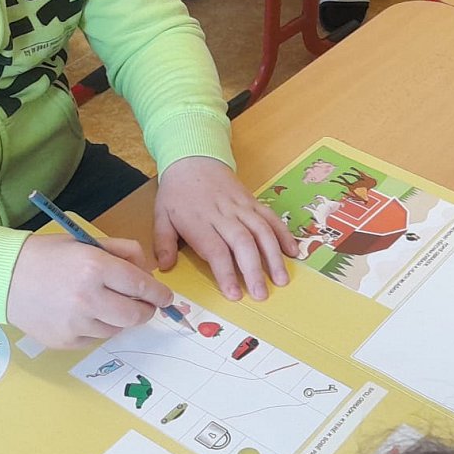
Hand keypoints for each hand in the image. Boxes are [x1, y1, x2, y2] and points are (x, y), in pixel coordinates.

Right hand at [5, 233, 170, 347]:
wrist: (4, 277)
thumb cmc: (47, 255)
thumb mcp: (86, 242)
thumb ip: (122, 253)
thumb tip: (148, 273)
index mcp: (95, 267)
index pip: (142, 286)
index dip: (159, 294)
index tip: (166, 298)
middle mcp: (88, 297)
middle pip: (136, 315)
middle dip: (145, 310)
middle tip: (143, 306)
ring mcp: (76, 323)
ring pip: (117, 329)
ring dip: (118, 319)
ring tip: (102, 304)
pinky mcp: (66, 341)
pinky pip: (94, 339)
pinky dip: (96, 328)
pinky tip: (81, 313)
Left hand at [153, 157, 298, 300]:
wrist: (193, 158)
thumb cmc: (176, 191)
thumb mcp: (161, 215)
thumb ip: (163, 242)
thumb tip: (165, 268)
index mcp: (199, 221)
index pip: (216, 250)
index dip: (226, 273)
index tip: (234, 294)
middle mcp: (224, 215)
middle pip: (243, 243)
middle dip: (254, 270)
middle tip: (262, 294)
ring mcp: (242, 207)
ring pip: (262, 231)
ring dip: (273, 256)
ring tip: (281, 279)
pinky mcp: (253, 201)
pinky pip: (271, 217)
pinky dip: (284, 234)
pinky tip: (293, 252)